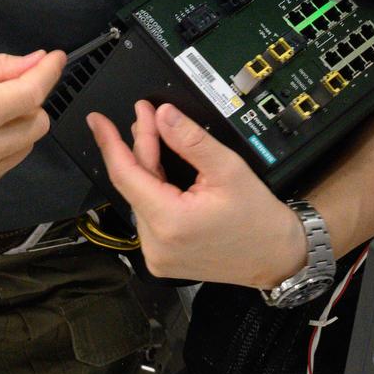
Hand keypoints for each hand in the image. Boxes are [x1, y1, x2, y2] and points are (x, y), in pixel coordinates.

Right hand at [0, 48, 66, 199]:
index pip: (32, 94)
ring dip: (16, 125)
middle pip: (38, 123)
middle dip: (27, 101)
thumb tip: (37, 63)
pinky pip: (6, 164)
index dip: (48, 73)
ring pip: (26, 146)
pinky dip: (1, 146)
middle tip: (0, 88)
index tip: (56, 60)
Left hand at [86, 100, 309, 286]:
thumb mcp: (227, 168)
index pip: (126, 175)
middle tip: (146, 115)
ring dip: (146, 168)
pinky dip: (152, 191)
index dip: (110, 143)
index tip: (97, 120)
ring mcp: (156, 255)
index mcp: (170, 222)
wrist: (275, 255)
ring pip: (140, 198)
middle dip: (139, 146)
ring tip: (155, 138)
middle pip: (135, 184)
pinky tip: (160, 171)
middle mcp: (156, 244)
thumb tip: (162, 115)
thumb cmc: (257, 218)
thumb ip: (190, 139)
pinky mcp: (160, 259)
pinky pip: (148, 216)